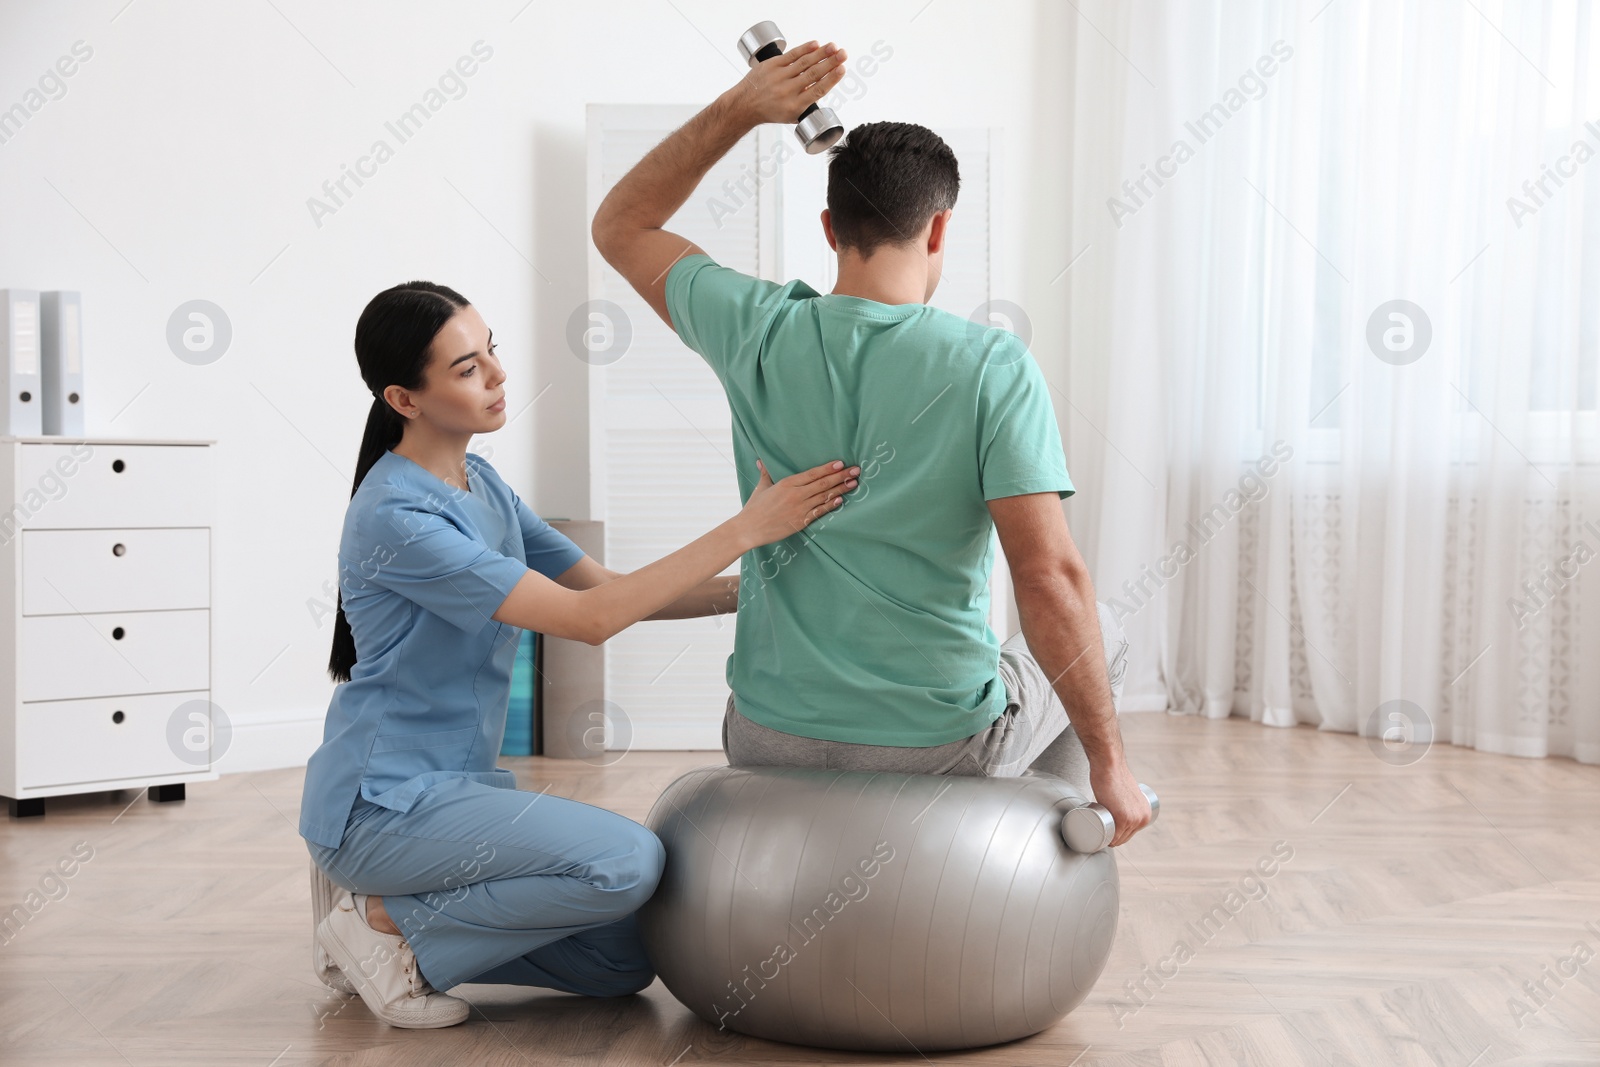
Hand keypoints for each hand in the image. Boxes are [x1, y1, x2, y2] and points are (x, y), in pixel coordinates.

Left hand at [730, 40, 848, 126]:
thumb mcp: (792, 115)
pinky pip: (791, 55)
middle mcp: (787, 91)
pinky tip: (816, 44)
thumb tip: (824, 87)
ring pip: (804, 62)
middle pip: (814, 73)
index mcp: (795, 106)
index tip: (842, 69)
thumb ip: (808, 103)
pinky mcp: (771, 65)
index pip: (818, 90)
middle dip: (831, 62)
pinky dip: (804, 48)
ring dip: (821, 53)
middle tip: (843, 54)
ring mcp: (778, 77)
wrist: (745, 105)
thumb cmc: (771, 111)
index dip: (832, 79)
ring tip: (834, 47)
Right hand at [737, 458, 858, 547]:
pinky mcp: (800, 522)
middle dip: (841, 476)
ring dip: (841, 490)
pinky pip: (819, 512)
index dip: (828, 468)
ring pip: (824, 497)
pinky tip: (841, 500)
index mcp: (787, 484)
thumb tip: (761, 460)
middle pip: (823, 483)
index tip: (841, 463)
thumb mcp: (761, 487)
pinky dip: (830, 506)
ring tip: (854, 483)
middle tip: (856, 470)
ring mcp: (799, 509)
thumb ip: (765, 473)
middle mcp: (795, 495)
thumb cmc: (754, 508)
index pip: (812, 473)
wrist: (749, 529)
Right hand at [1089, 757, 1152, 847]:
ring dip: (1108, 840)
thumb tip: (1119, 805)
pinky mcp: (1122, 818)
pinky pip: (1113, 837)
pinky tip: (1101, 839)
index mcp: (1145, 814)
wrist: (1109, 766)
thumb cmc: (1114, 776)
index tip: (1108, 831)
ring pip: (1118, 839)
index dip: (1118, 834)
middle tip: (1101, 832)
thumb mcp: (1128, 794)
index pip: (1130, 833)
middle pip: (1124, 837)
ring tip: (1098, 835)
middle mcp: (1142, 818)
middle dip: (1112, 838)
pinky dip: (1107, 841)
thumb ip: (1127, 801)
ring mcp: (1133, 819)